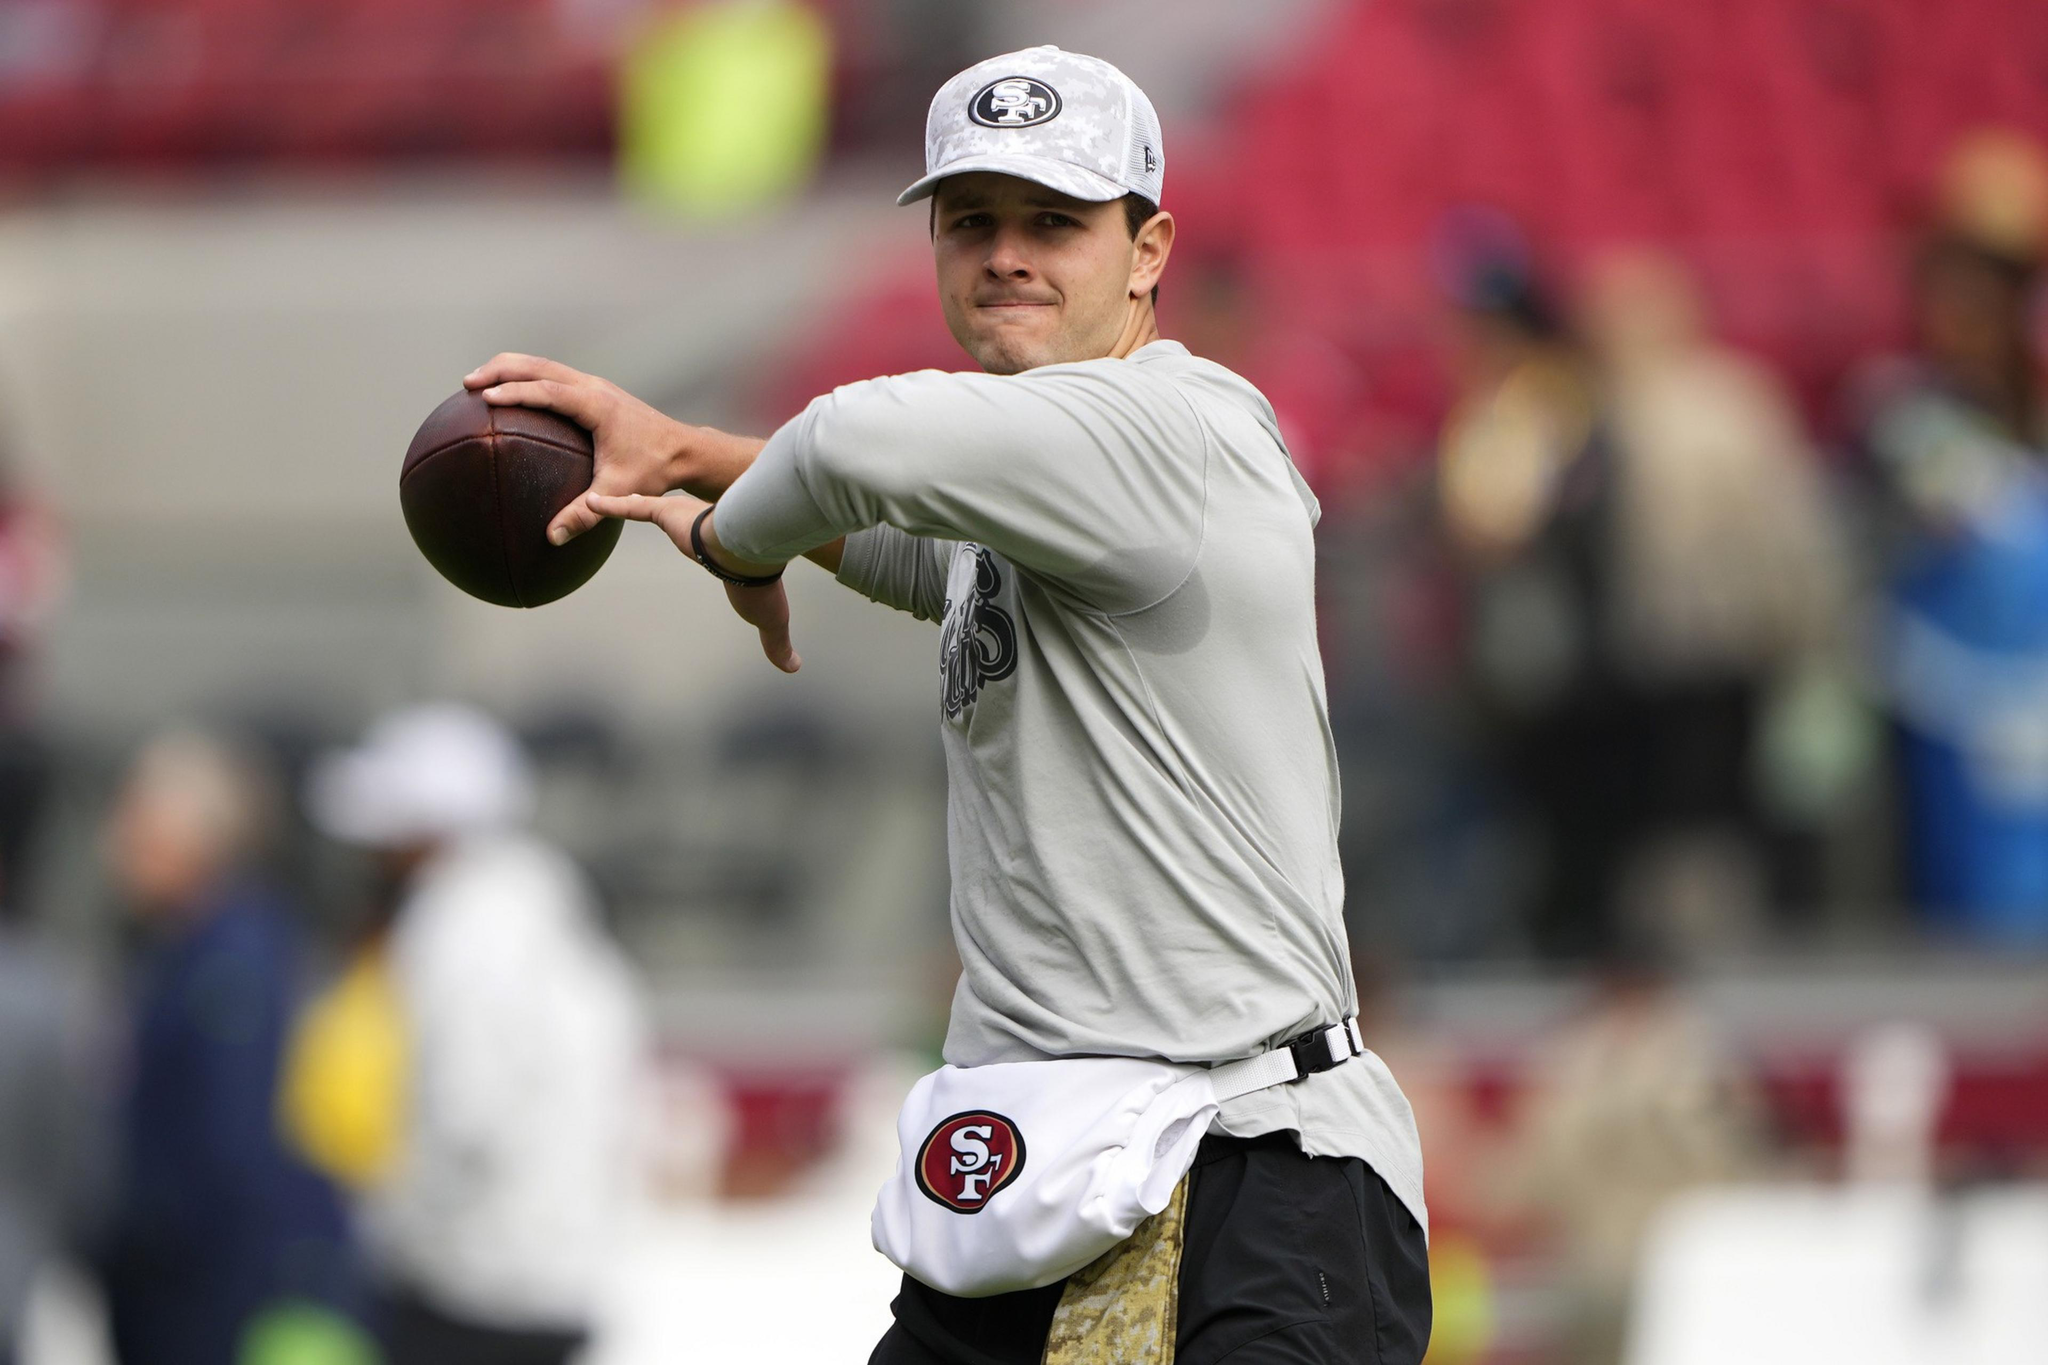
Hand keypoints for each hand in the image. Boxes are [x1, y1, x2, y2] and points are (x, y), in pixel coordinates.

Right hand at [465, 354, 690, 545]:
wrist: (684, 450)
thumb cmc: (654, 470)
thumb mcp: (618, 492)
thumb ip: (584, 515)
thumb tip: (552, 538)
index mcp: (596, 405)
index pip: (548, 390)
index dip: (515, 392)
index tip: (486, 397)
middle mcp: (593, 387)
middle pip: (539, 365)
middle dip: (501, 370)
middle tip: (468, 383)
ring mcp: (594, 385)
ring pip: (545, 365)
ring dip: (511, 369)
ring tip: (478, 382)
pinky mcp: (594, 390)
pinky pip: (553, 376)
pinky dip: (527, 377)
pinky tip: (509, 394)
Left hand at [585, 491, 800, 673]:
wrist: (753, 556)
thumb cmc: (761, 587)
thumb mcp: (770, 620)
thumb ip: (777, 643)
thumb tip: (794, 668)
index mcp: (722, 555)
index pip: (708, 548)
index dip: (703, 542)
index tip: (700, 541)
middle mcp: (701, 532)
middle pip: (678, 522)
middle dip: (664, 512)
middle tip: (649, 506)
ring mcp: (683, 520)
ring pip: (649, 509)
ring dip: (628, 504)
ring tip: (604, 500)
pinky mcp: (668, 513)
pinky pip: (634, 508)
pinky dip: (612, 505)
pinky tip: (590, 501)